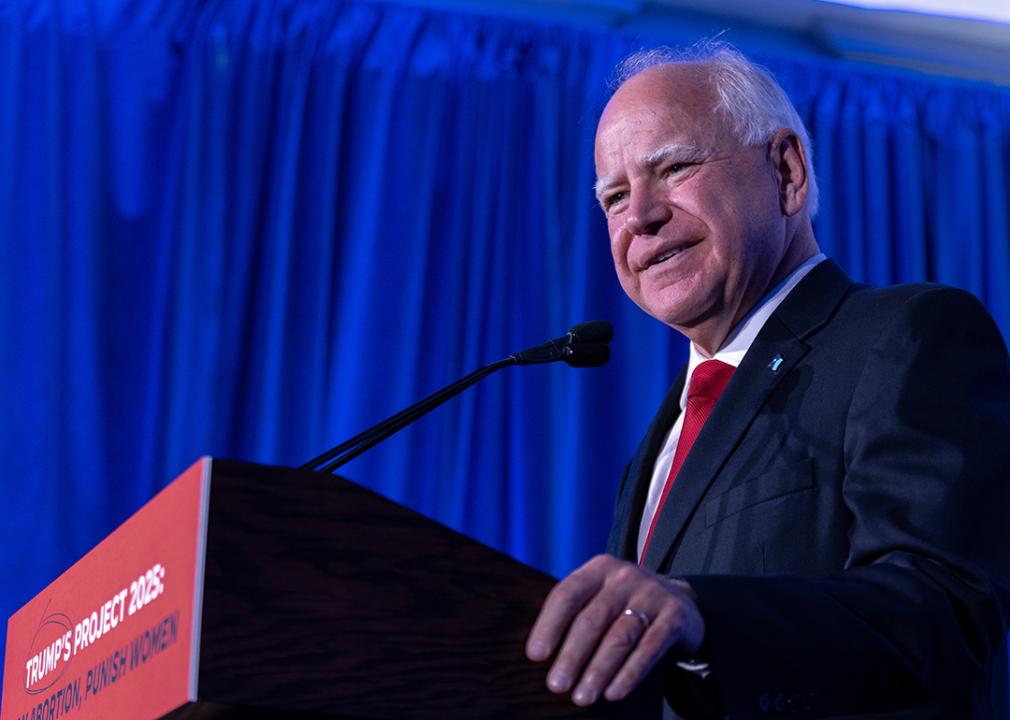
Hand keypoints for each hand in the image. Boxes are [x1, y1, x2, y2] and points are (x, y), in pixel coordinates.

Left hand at [525, 554, 703, 705]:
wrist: (679, 601)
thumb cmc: (624, 605)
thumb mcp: (601, 596)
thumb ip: (576, 613)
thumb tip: (542, 656)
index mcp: (598, 569)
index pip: (568, 594)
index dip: (549, 625)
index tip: (535, 655)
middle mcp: (625, 577)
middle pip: (592, 619)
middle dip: (572, 655)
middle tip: (556, 685)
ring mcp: (652, 594)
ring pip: (620, 637)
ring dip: (598, 670)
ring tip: (582, 696)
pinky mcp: (674, 616)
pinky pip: (649, 649)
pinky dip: (630, 673)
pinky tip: (614, 692)